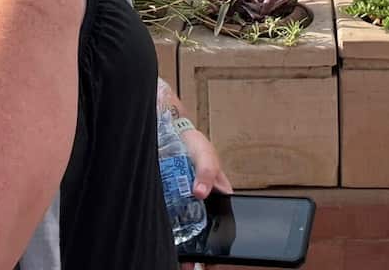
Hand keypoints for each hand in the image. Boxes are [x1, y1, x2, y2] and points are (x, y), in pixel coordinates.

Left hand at [179, 128, 231, 269]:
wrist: (170, 133)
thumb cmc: (194, 144)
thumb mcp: (205, 156)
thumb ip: (206, 172)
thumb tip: (201, 193)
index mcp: (219, 193)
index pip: (224, 219)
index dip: (220, 239)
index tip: (213, 256)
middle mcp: (203, 201)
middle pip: (204, 229)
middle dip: (201, 248)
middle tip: (193, 263)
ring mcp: (185, 204)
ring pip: (186, 228)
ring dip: (183, 244)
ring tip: (183, 261)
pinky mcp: (170, 202)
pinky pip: (170, 220)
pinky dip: (169, 231)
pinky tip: (164, 242)